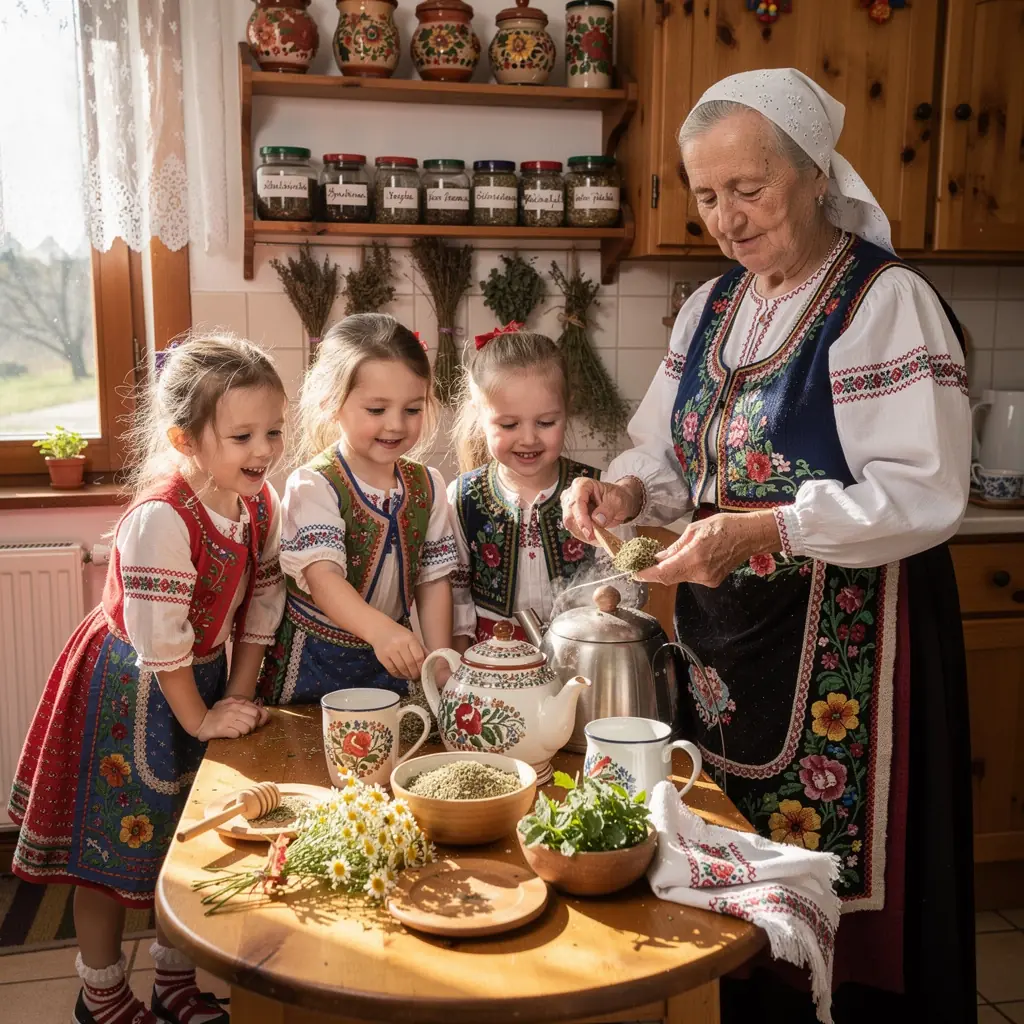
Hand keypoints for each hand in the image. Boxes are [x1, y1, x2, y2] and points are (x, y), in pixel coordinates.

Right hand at [195, 698, 263, 741]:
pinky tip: (230, 734)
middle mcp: (233, 712)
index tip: (251, 723)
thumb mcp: (229, 703)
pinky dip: (235, 736)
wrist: (201, 721)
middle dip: (251, 727)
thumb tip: (256, 709)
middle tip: (245, 729)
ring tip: (237, 731)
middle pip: (253, 722)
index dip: (256, 719)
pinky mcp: (222, 730)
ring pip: (246, 729)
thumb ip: (241, 703)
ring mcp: (228, 721)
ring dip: (243, 732)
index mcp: (236, 705)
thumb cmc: (217, 713)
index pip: (256, 712)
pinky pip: (236, 734)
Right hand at [372, 621, 426, 679]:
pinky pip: (392, 670)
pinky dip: (399, 675)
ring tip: (411, 676)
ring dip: (408, 675)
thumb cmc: (399, 634)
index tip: (423, 672)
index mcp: (409, 639)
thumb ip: (422, 649)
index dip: (422, 667)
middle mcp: (399, 644)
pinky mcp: (382, 658)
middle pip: (410, 664)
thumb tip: (432, 662)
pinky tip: (402, 674)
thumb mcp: (412, 637)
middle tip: (417, 676)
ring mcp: (389, 651)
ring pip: (402, 669)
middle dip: (415, 673)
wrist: (380, 630)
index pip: (418, 657)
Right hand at [560, 477, 640, 541]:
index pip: (576, 502)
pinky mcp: (572, 517)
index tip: (590, 532)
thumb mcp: (617, 501)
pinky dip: (584, 536)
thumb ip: (608, 509)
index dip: (581, 518)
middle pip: (569, 515)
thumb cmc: (617, 497)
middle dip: (582, 529)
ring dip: (583, 534)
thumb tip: (597, 519)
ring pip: (570, 525)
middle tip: (595, 538)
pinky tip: (595, 537)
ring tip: (599, 538)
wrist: (618, 502)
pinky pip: (574, 530)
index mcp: (582, 485)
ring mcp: (569, 506)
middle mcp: (571, 494)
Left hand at [635, 511, 779, 588]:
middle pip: (669, 578)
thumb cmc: (723, 526)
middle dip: (655, 572)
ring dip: (669, 570)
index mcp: (694, 558)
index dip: (647, 575)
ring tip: (663, 559)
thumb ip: (675, 546)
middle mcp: (700, 573)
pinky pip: (690, 577)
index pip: (664, 572)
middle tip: (642, 565)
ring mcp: (707, 579)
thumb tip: (659, 557)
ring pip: (679, 577)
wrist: (749, 535)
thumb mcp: (694, 530)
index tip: (634, 573)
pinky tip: (683, 559)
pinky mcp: (712, 581)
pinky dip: (682, 570)